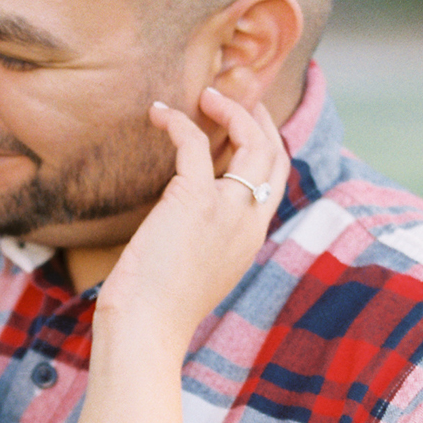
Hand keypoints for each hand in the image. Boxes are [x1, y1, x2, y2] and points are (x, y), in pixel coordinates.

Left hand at [99, 85, 290, 355]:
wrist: (146, 328)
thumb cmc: (156, 311)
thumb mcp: (194, 274)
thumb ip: (201, 244)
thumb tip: (178, 230)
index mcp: (251, 239)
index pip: (275, 182)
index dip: (267, 147)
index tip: (249, 126)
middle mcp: (250, 221)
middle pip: (275, 154)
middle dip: (260, 118)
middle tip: (235, 96)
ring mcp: (229, 209)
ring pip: (250, 141)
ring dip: (232, 110)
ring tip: (206, 94)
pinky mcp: (195, 199)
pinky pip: (195, 143)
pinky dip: (178, 122)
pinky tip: (159, 114)